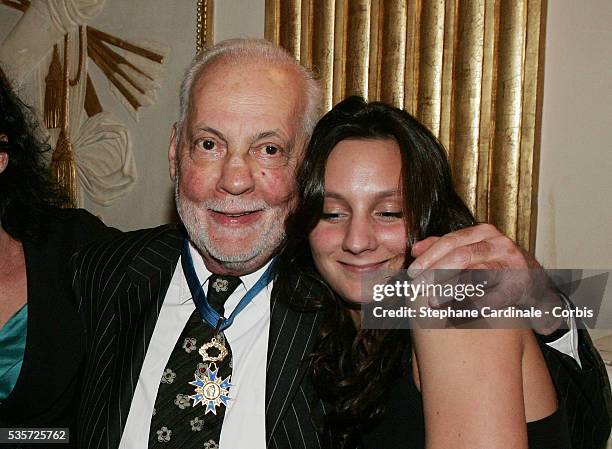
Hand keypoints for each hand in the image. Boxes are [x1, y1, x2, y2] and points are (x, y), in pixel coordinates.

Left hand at [408, 224, 562, 334]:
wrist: (536, 286)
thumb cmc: (497, 267)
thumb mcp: (472, 251)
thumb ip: (444, 248)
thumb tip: (416, 250)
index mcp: (483, 233)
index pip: (450, 241)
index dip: (429, 257)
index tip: (411, 273)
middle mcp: (499, 244)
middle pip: (461, 256)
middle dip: (435, 273)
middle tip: (417, 288)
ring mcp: (512, 264)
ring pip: (476, 274)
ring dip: (451, 290)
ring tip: (433, 302)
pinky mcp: (521, 286)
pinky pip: (493, 297)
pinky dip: (472, 305)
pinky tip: (455, 314)